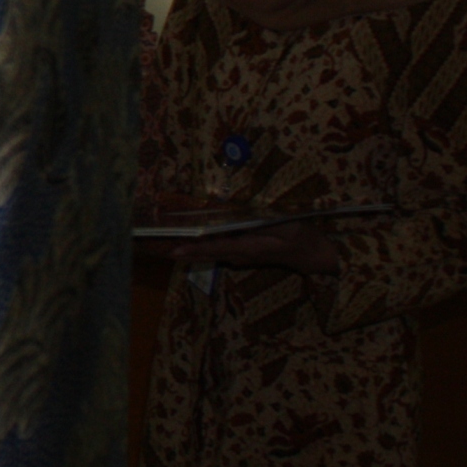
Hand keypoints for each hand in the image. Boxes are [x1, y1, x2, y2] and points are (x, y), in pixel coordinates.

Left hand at [173, 224, 339, 275]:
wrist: (310, 254)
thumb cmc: (300, 237)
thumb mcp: (287, 225)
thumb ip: (266, 219)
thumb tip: (243, 211)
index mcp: (247, 248)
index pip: (216, 249)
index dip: (195, 249)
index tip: (175, 251)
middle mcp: (238, 254)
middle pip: (205, 252)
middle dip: (182, 248)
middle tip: (156, 245)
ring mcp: (238, 255)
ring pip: (208, 250)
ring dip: (188, 245)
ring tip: (163, 240)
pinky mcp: (240, 251)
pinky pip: (215, 247)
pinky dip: (201, 242)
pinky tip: (188, 234)